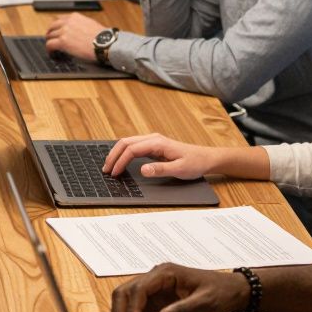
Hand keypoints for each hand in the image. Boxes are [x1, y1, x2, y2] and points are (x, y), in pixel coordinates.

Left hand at [43, 13, 105, 60]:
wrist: (104, 43)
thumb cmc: (102, 36)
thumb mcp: (90, 24)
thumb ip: (80, 24)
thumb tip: (77, 30)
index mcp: (75, 17)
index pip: (59, 19)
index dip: (56, 27)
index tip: (56, 31)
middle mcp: (68, 22)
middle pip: (52, 26)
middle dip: (51, 33)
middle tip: (52, 40)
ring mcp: (64, 31)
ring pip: (50, 36)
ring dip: (50, 42)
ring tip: (53, 49)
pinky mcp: (62, 41)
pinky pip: (49, 45)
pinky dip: (49, 50)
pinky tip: (52, 53)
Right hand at [103, 133, 218, 178]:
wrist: (205, 158)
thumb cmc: (195, 163)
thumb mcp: (179, 169)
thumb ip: (160, 169)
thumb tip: (142, 169)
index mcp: (157, 143)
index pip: (132, 149)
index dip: (120, 161)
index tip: (114, 173)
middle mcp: (153, 139)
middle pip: (125, 143)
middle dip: (113, 156)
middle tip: (106, 170)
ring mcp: (152, 141)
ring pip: (128, 143)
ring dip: (116, 154)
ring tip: (109, 166)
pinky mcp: (153, 146)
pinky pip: (133, 147)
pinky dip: (123, 154)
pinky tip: (120, 162)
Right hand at [110, 263, 249, 311]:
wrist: (233, 291)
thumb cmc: (221, 292)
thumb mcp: (204, 302)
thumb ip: (181, 311)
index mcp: (165, 273)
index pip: (139, 289)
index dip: (132, 311)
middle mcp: (156, 277)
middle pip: (126, 291)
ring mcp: (155, 288)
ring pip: (127, 298)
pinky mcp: (157, 299)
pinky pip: (136, 307)